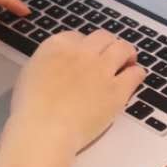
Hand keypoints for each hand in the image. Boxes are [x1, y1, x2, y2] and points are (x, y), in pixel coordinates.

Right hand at [10, 30, 143, 152]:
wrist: (44, 130)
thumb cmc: (30, 108)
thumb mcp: (31, 72)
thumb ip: (48, 62)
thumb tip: (59, 65)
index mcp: (56, 45)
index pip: (77, 36)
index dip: (84, 46)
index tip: (85, 56)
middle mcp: (81, 52)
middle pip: (103, 37)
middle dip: (107, 45)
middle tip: (109, 56)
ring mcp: (102, 69)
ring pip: (123, 48)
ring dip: (126, 53)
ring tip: (127, 62)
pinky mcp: (117, 90)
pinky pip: (136, 73)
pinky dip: (136, 74)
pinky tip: (133, 79)